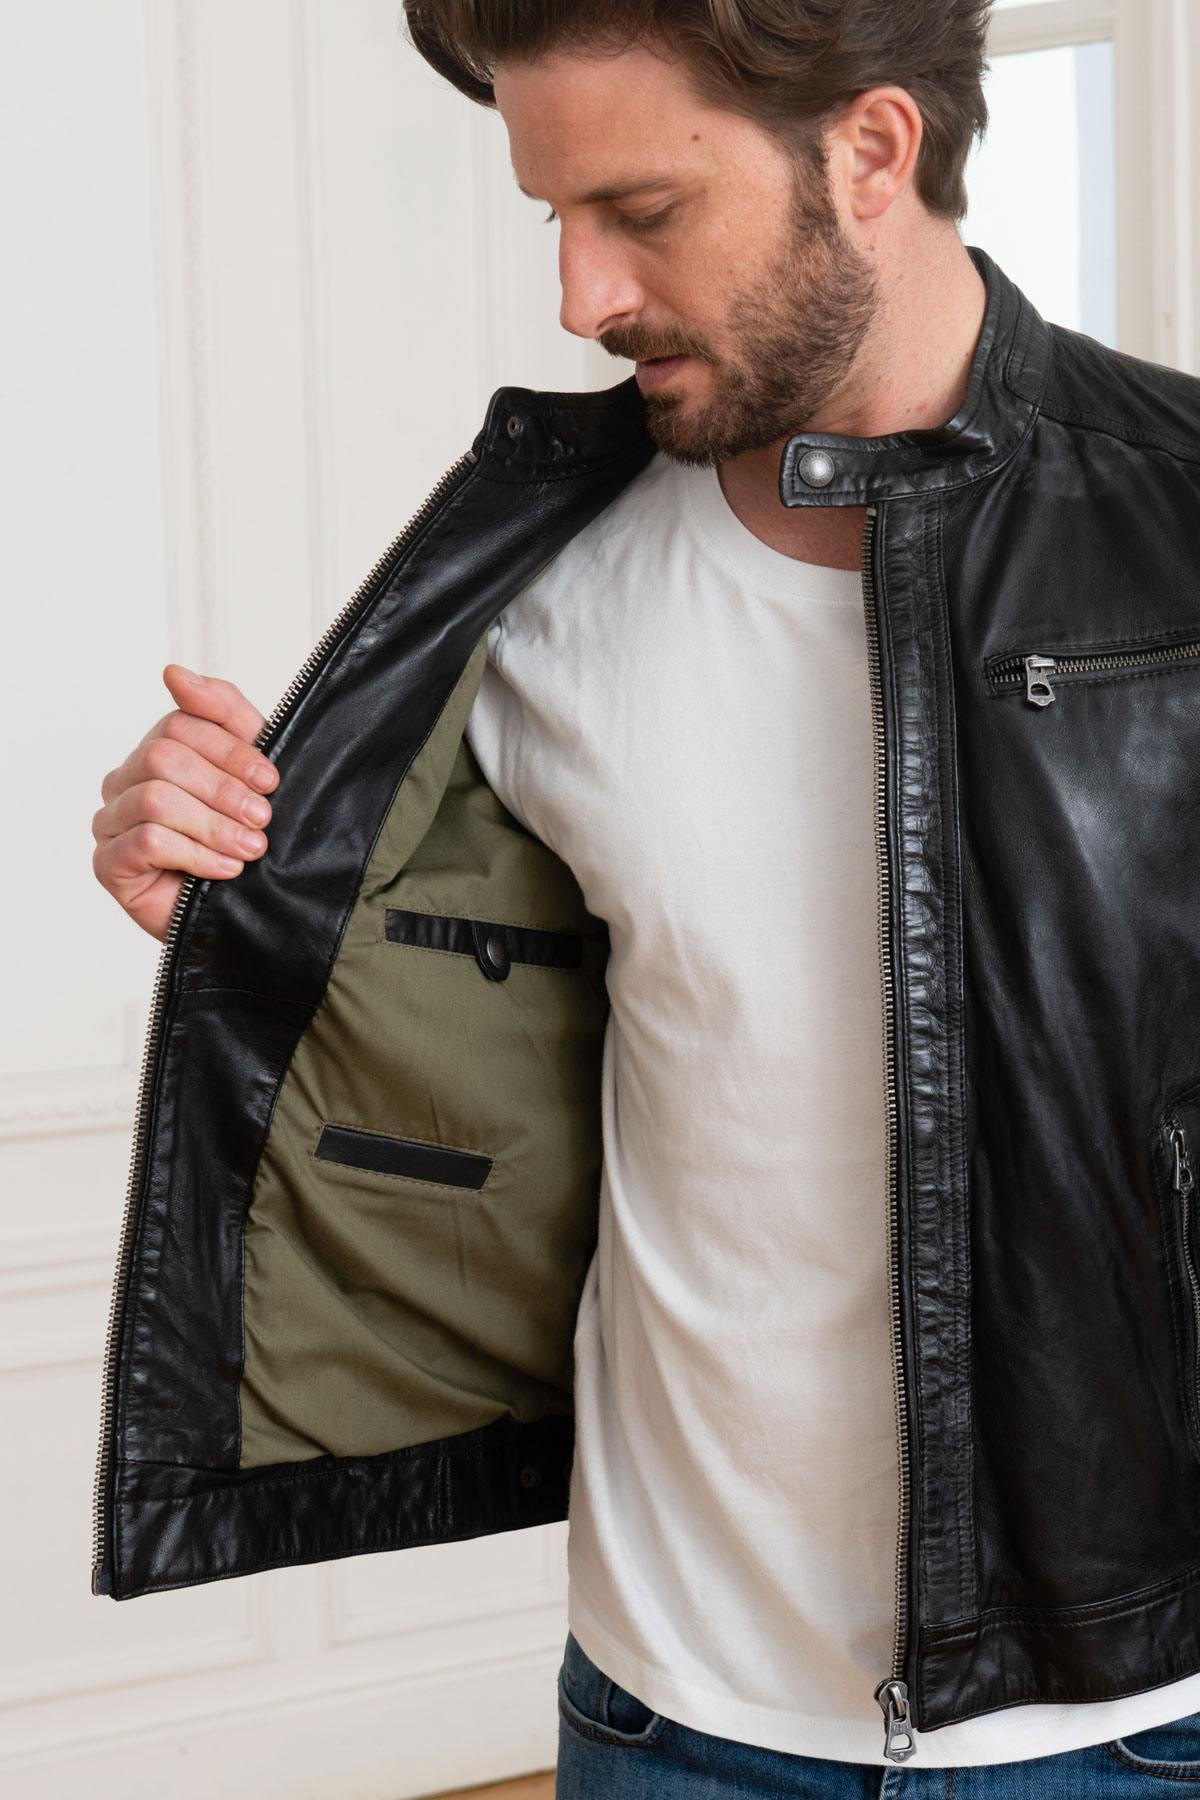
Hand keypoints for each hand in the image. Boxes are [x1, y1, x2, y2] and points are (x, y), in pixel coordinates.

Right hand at [92, 664, 279, 941]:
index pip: (180, 724)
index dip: (231, 749)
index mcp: (157, 749)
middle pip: (162, 757)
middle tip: (263, 818)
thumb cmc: (247, 835)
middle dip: (223, 788)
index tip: (270, 781)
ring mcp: (110, 822)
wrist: (248, 911)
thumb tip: (173, 672)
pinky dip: (197, 854)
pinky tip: (225, 871)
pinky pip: (148, 842)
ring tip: (251, 849)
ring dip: (214, 825)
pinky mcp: (109, 864)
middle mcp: (125, 780)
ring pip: (155, 798)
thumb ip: (221, 712)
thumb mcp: (250, 766)